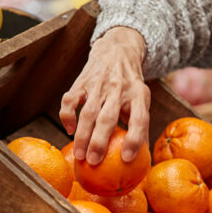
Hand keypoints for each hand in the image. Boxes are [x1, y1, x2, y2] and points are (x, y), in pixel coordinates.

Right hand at [60, 26, 150, 165]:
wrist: (117, 50)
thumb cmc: (130, 86)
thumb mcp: (141, 100)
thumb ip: (141, 126)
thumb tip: (143, 161)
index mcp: (138, 95)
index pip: (139, 119)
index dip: (134, 139)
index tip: (128, 159)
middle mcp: (119, 89)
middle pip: (108, 118)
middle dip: (99, 142)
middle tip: (93, 162)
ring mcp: (99, 84)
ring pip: (88, 112)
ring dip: (82, 135)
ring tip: (79, 156)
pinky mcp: (82, 81)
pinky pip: (70, 100)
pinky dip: (67, 116)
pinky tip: (69, 130)